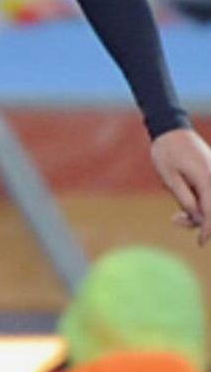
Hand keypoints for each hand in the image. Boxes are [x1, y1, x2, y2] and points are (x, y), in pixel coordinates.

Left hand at [151, 127, 210, 245]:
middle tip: (175, 220)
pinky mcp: (210, 173)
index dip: (207, 228)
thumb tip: (197, 215)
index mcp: (207, 178)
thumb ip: (184, 197)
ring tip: (176, 216)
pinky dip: (199, 201)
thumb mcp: (169, 178)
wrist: (170, 129)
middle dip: (198, 220)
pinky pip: (208, 193)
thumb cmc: (166, 152)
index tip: (201, 242)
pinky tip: (183, 201)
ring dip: (197, 211)